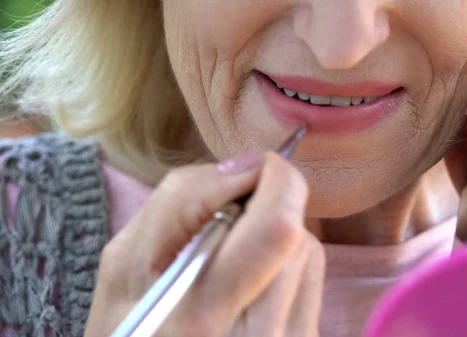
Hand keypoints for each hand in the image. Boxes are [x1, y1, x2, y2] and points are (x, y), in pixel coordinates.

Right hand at [84, 153, 324, 336]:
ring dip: (278, 236)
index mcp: (200, 318)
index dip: (274, 181)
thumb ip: (180, 204)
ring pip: (308, 253)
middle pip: (298, 235)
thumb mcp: (126, 267)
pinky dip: (286, 265)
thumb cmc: (131, 329)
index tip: (250, 173)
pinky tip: (254, 282)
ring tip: (235, 257)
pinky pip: (312, 281)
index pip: (276, 228)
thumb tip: (249, 166)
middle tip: (239, 210)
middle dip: (274, 204)